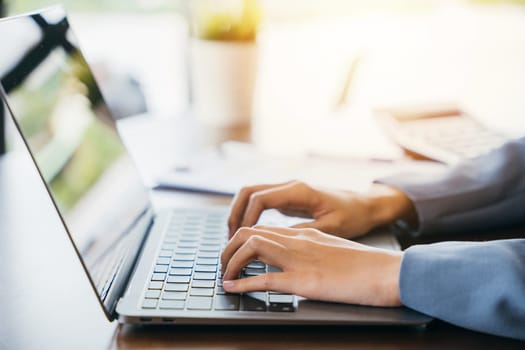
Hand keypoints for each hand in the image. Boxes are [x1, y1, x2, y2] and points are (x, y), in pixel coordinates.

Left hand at [221, 226, 402, 306]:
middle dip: (229, 247)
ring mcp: (299, 258)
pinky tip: (232, 287)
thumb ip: (313, 252)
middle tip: (224, 265)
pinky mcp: (304, 280)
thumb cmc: (366, 266)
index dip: (242, 241)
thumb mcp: (334, 251)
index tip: (236, 255)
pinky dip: (243, 283)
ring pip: (251, 247)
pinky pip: (264, 279)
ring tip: (225, 275)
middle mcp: (298, 240)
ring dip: (231, 261)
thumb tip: (297, 263)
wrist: (388, 271)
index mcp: (306, 233)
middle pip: (250, 232)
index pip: (264, 229)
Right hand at [228, 180, 415, 238]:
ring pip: (251, 194)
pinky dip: (249, 214)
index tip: (242, 238)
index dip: (246, 218)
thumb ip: (303, 232)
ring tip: (235, 236)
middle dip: (235, 212)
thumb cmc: (353, 216)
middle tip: (230, 237)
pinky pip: (260, 202)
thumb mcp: (331, 227)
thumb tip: (276, 240)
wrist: (366, 205)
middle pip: (248, 191)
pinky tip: (249, 232)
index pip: (260, 198)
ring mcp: (287, 190)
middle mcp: (289, 186)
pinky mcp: (288, 198)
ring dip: (239, 212)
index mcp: (299, 191)